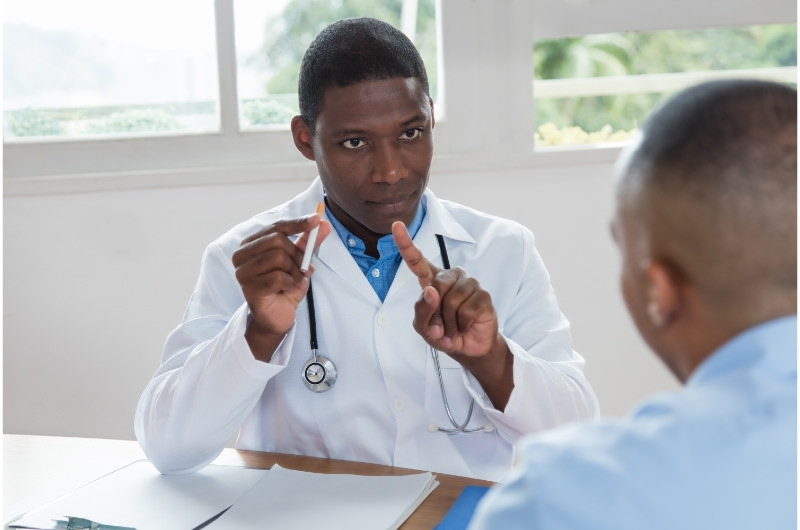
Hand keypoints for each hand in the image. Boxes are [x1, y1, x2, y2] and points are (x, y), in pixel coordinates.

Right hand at [232, 214, 330, 360]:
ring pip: (278, 257)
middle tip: (304, 268)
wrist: (277, 317)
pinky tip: (287, 289)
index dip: (298, 223)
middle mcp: (242, 254)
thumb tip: (324, 223)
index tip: (316, 220)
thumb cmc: (284, 287)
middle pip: (278, 240)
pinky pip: (278, 277)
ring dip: (294, 271)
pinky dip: (290, 282)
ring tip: (294, 280)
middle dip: (297, 254)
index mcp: (251, 243)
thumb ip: (308, 243)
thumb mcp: (299, 262)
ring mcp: (243, 272)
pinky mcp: (249, 288)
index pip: (276, 227)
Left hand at [391, 221, 499, 359]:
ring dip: (449, 322)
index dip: (406, 244)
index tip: (397, 226)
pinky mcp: (483, 295)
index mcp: (432, 280)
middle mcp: (450, 277)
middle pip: (436, 285)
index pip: (417, 261)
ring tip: (454, 327)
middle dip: (436, 313)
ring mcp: (469, 284)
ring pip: (451, 300)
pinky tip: (466, 326)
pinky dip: (462, 325)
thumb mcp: (423, 328)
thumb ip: (421, 311)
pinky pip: (466, 310)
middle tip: (441, 326)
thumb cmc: (444, 334)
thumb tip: (431, 291)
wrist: (469, 348)